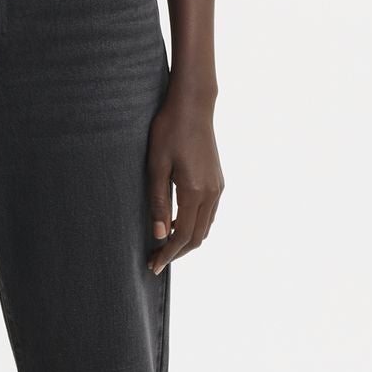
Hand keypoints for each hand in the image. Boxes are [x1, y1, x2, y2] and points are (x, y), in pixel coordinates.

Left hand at [145, 88, 221, 273]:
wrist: (193, 106)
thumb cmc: (169, 131)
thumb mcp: (156, 166)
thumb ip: (158, 202)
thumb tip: (159, 234)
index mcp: (195, 192)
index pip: (182, 236)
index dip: (167, 254)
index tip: (153, 265)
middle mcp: (212, 194)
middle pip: (197, 237)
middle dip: (177, 252)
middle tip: (155, 260)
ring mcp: (218, 188)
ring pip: (205, 227)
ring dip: (186, 241)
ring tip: (164, 245)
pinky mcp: (218, 181)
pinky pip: (209, 214)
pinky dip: (195, 226)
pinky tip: (177, 223)